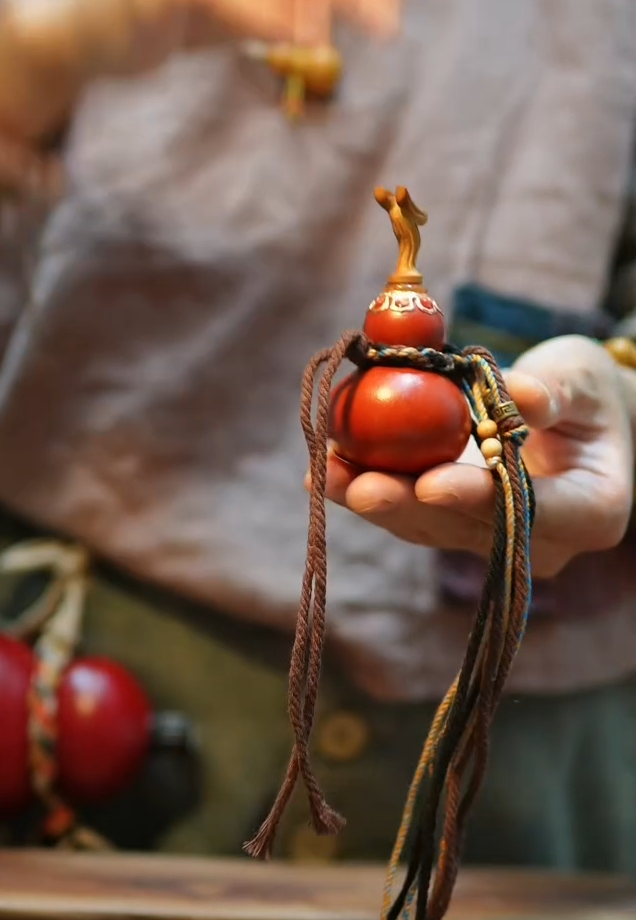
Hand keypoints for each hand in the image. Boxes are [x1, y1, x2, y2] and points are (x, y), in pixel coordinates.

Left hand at [321, 336, 634, 577]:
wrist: (577, 418)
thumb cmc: (585, 391)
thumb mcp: (580, 376)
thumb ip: (552, 389)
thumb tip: (517, 395)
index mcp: (592, 510)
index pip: (532, 510)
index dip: (478, 499)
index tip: (430, 483)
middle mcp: (545, 542)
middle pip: (468, 528)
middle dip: (407, 505)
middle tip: (358, 484)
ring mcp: (497, 542)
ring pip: (430, 528)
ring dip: (374, 500)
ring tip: (327, 471)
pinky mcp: (459, 531)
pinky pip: (412, 515)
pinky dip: (369, 490)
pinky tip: (328, 469)